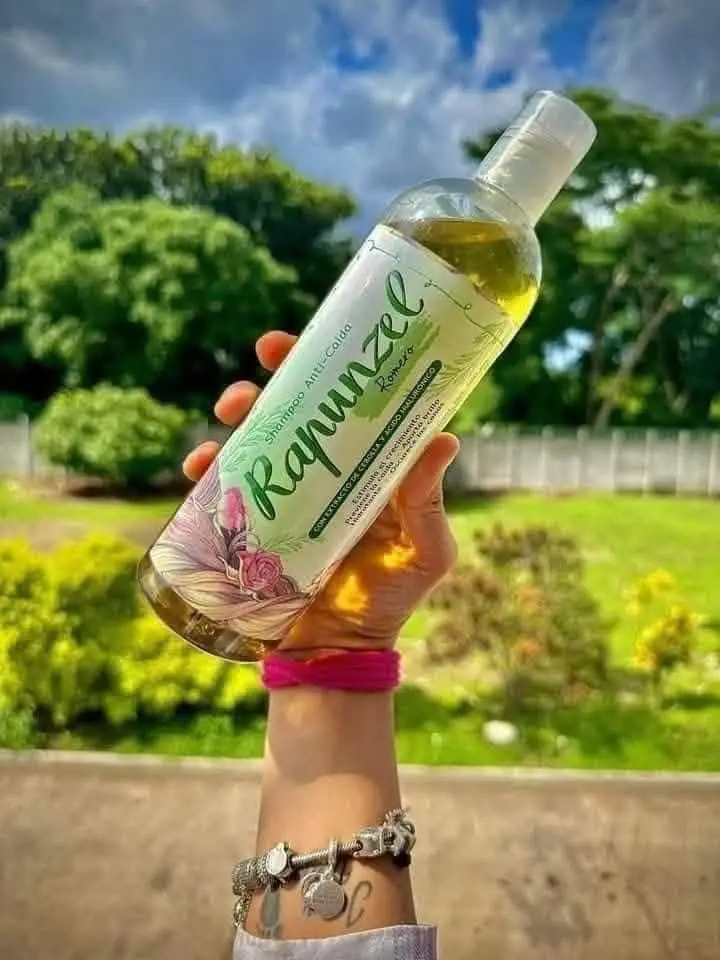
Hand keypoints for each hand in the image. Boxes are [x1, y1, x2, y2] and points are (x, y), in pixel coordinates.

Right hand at [183, 331, 458, 656]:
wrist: (340, 649)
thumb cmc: (392, 598)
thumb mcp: (423, 551)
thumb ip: (427, 503)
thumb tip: (446, 438)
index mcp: (366, 467)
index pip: (347, 405)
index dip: (327, 368)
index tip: (307, 344)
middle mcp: (324, 471)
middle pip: (295, 410)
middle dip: (273, 380)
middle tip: (260, 367)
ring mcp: (285, 494)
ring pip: (257, 438)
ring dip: (237, 416)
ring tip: (228, 415)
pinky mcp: (252, 522)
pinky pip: (224, 487)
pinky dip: (208, 471)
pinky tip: (199, 469)